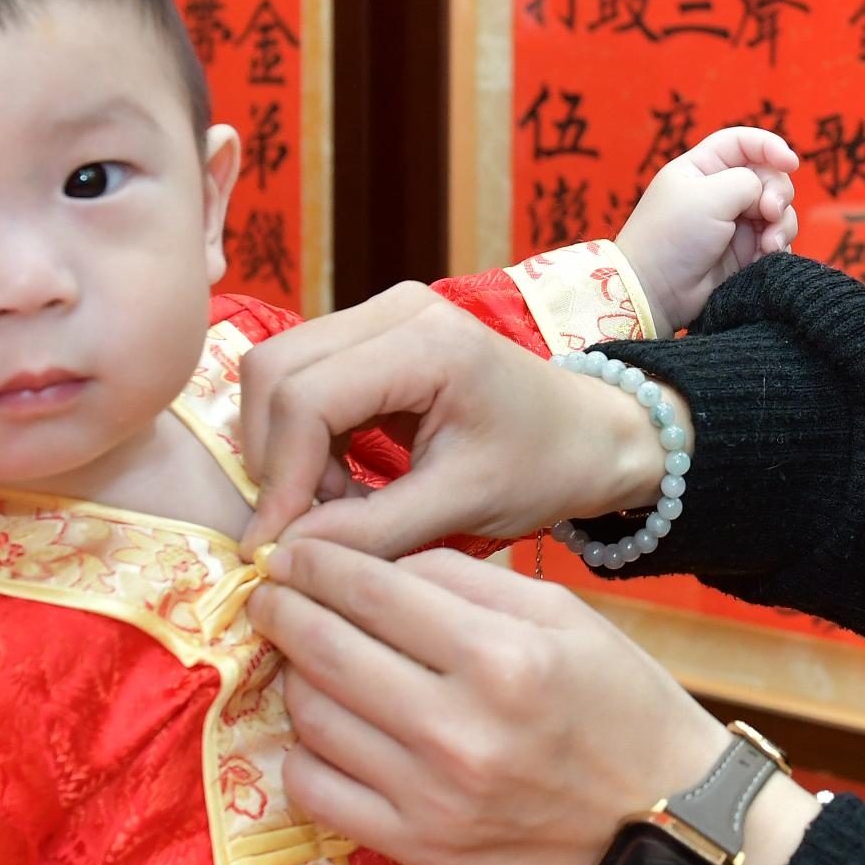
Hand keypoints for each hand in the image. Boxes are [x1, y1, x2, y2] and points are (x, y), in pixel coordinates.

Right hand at [237, 283, 674, 554]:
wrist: (589, 435)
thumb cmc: (543, 466)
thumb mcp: (462, 506)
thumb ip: (371, 529)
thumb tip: (279, 554)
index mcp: (428, 344)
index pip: (306, 397)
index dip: (280, 476)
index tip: (275, 545)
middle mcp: (395, 309)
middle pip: (274, 371)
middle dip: (275, 458)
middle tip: (310, 524)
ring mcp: (380, 314)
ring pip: (277, 373)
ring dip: (286, 450)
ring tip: (337, 506)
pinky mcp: (371, 335)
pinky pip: (302, 380)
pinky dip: (303, 439)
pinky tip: (342, 483)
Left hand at [250, 541, 821, 864]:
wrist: (663, 818)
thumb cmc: (616, 700)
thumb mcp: (561, 613)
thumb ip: (461, 579)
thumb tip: (369, 566)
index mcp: (503, 657)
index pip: (372, 593)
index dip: (315, 566)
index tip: (289, 556)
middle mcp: (461, 730)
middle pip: (327, 652)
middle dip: (283, 612)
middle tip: (272, 596)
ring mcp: (434, 798)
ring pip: (312, 719)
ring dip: (294, 678)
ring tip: (305, 659)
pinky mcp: (420, 849)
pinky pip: (317, 793)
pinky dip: (306, 752)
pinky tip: (326, 728)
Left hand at [613, 126, 798, 330]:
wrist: (657, 292)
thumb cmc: (672, 237)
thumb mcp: (709, 196)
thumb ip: (749, 183)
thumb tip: (768, 198)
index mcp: (703, 167)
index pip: (742, 142)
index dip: (770, 146)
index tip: (790, 163)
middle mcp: (720, 191)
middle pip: (768, 176)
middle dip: (777, 192)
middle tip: (769, 213)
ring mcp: (735, 222)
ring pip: (778, 210)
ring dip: (781, 224)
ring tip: (768, 245)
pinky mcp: (746, 251)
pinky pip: (777, 240)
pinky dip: (777, 247)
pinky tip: (765, 258)